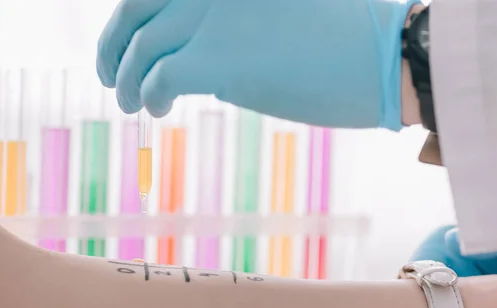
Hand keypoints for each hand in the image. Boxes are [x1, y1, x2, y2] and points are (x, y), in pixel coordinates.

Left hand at [96, 0, 419, 129]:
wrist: (387, 57)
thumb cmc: (347, 42)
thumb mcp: (283, 15)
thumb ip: (232, 26)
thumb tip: (197, 57)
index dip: (132, 17)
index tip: (126, 43)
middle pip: (136, 7)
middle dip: (113, 43)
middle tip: (109, 74)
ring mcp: (213, 16)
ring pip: (141, 45)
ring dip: (126, 77)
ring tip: (128, 102)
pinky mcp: (220, 58)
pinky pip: (160, 76)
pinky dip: (148, 93)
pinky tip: (154, 108)